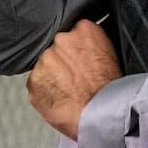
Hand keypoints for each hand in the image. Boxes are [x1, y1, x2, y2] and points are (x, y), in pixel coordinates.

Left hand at [26, 19, 121, 139]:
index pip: (75, 31)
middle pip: (58, 46)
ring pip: (46, 64)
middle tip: (76, 77)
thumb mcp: (113, 55)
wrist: (100, 118)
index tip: (81, 58)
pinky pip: (37, 82)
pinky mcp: (34, 79)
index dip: (78, 48)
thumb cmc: (110, 92)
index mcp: (85, 29)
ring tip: (69, 91)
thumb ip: (94, 43)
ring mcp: (45, 59)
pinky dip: (45, 90)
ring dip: (53, 75)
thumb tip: (88, 44)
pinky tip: (60, 99)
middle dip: (64, 59)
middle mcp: (62, 39)